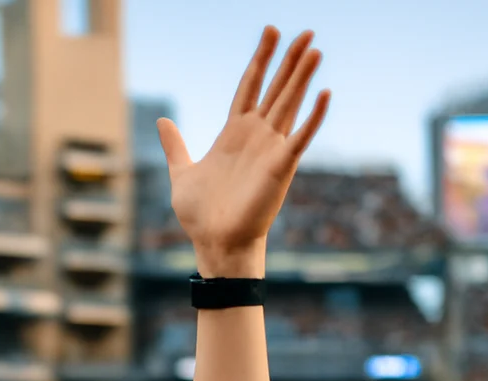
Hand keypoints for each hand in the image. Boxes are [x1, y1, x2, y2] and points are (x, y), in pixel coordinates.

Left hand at [157, 28, 328, 276]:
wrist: (215, 243)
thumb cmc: (200, 215)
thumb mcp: (182, 172)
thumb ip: (176, 145)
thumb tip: (162, 120)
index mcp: (233, 133)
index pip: (250, 86)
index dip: (261, 59)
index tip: (272, 31)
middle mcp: (256, 136)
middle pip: (276, 88)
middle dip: (289, 59)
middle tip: (306, 30)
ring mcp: (270, 149)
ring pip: (290, 104)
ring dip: (303, 77)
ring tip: (315, 48)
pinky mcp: (280, 166)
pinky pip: (300, 136)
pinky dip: (313, 116)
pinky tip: (324, 93)